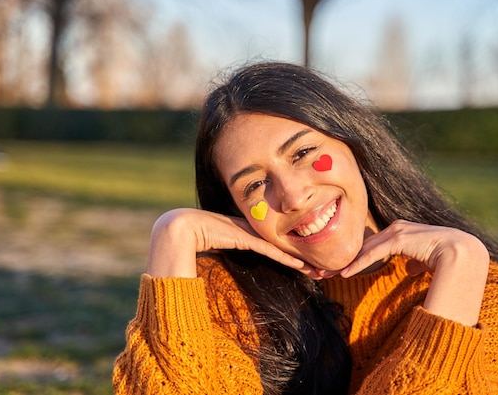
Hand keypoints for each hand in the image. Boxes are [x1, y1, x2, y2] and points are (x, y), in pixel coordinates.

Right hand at [147, 208, 318, 278]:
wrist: (177, 229)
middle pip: (280, 241)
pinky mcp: (244, 237)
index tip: (304, 261)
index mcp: (240, 229)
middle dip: (300, 253)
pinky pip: (268, 249)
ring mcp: (246, 231)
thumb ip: (221, 252)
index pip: (270, 241)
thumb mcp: (210, 247)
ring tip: (317, 269)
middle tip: (320, 266)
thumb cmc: (188, 241)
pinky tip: (300, 265)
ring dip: (298, 258)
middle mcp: (246, 227)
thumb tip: (220, 268)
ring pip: (278, 246)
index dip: (287, 250)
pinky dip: (284, 258)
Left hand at [341, 220, 489, 325]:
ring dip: (347, 262)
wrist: (464, 253)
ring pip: (365, 249)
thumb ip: (416, 262)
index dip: (358, 256)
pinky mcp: (398, 240)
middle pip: (365, 244)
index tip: (342, 268)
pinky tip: (345, 273)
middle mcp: (398, 228)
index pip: (374, 244)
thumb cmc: (449, 260)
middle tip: (326, 270)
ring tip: (329, 274)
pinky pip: (373, 254)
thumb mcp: (427, 261)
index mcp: (404, 232)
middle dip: (346, 257)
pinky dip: (358, 264)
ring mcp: (398, 232)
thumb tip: (410, 268)